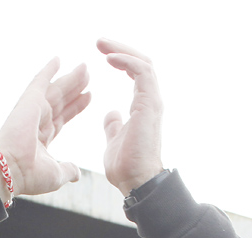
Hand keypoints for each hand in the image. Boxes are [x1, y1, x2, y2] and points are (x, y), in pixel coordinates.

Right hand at [0, 58, 91, 200]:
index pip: (62, 118)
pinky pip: (41, 81)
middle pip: (61, 101)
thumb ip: (67, 170)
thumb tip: (76, 173)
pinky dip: (49, 70)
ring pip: (56, 90)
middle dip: (75, 89)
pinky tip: (58, 58)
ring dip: (70, 79)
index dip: (75, 107)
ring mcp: (33, 110)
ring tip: (85, 68)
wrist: (9, 169)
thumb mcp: (56, 174)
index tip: (88, 96)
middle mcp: (37, 122)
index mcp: (42, 138)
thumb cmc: (28, 175)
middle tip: (88, 76)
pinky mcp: (29, 101)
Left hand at [98, 39, 164, 195]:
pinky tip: (110, 58)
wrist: (136, 182)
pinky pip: (142, 73)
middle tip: (99, 42)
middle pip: (141, 63)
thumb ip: (114, 126)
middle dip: (121, 48)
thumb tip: (111, 114)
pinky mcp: (149, 105)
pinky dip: (127, 62)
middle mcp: (150, 101)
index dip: (121, 60)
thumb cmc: (126, 167)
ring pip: (143, 63)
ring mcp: (152, 102)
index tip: (101, 54)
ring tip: (102, 44)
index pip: (136, 73)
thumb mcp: (114, 140)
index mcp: (142, 106)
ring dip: (122, 50)